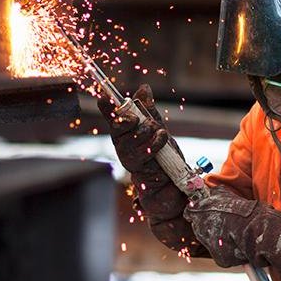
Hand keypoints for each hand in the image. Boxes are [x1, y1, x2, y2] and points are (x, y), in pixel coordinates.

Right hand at [98, 85, 188, 224]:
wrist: (177, 192)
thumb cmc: (167, 163)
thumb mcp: (160, 132)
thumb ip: (150, 112)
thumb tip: (143, 88)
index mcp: (129, 138)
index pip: (115, 121)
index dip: (108, 110)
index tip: (103, 98)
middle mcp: (126, 151)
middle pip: (117, 131)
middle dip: (128, 121)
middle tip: (138, 119)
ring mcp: (132, 164)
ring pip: (129, 143)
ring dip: (146, 133)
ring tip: (160, 134)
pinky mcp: (141, 175)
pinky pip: (143, 155)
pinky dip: (154, 143)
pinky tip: (162, 140)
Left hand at [184, 186, 280, 273]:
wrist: (259, 229)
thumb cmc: (246, 211)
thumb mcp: (225, 194)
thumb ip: (213, 194)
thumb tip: (209, 193)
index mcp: (199, 212)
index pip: (189, 213)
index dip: (198, 212)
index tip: (204, 212)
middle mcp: (200, 230)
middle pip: (199, 229)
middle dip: (209, 226)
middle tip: (225, 222)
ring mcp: (209, 245)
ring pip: (210, 242)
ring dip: (218, 238)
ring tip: (234, 232)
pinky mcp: (220, 259)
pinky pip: (221, 253)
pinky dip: (228, 250)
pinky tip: (237, 242)